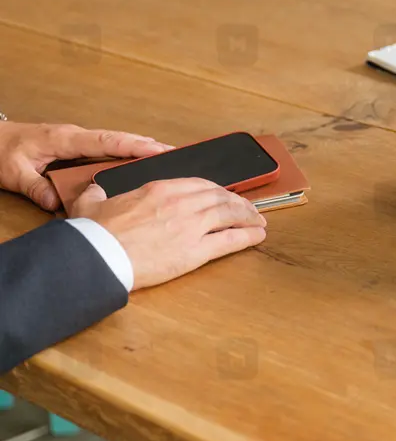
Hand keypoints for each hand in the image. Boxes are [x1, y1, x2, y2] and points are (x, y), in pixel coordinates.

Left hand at [0, 122, 171, 210]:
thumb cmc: (0, 150)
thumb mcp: (13, 173)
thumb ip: (36, 188)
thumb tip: (56, 204)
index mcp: (65, 139)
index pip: (106, 141)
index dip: (134, 146)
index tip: (158, 149)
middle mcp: (76, 137)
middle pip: (119, 140)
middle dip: (147, 146)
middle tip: (175, 154)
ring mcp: (77, 141)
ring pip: (115, 144)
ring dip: (139, 148)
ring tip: (166, 157)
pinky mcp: (76, 147)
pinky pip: (107, 149)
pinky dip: (126, 153)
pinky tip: (139, 161)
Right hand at [71, 178, 266, 289]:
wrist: (98, 256)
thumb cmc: (94, 233)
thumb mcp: (91, 204)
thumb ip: (97, 195)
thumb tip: (95, 191)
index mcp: (159, 189)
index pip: (199, 184)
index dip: (216, 189)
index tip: (223, 194)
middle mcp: (180, 203)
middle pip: (220, 197)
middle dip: (238, 201)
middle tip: (248, 207)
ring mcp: (191, 226)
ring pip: (230, 214)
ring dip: (248, 216)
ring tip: (258, 220)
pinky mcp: (196, 251)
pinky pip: (231, 240)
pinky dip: (248, 236)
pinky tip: (258, 235)